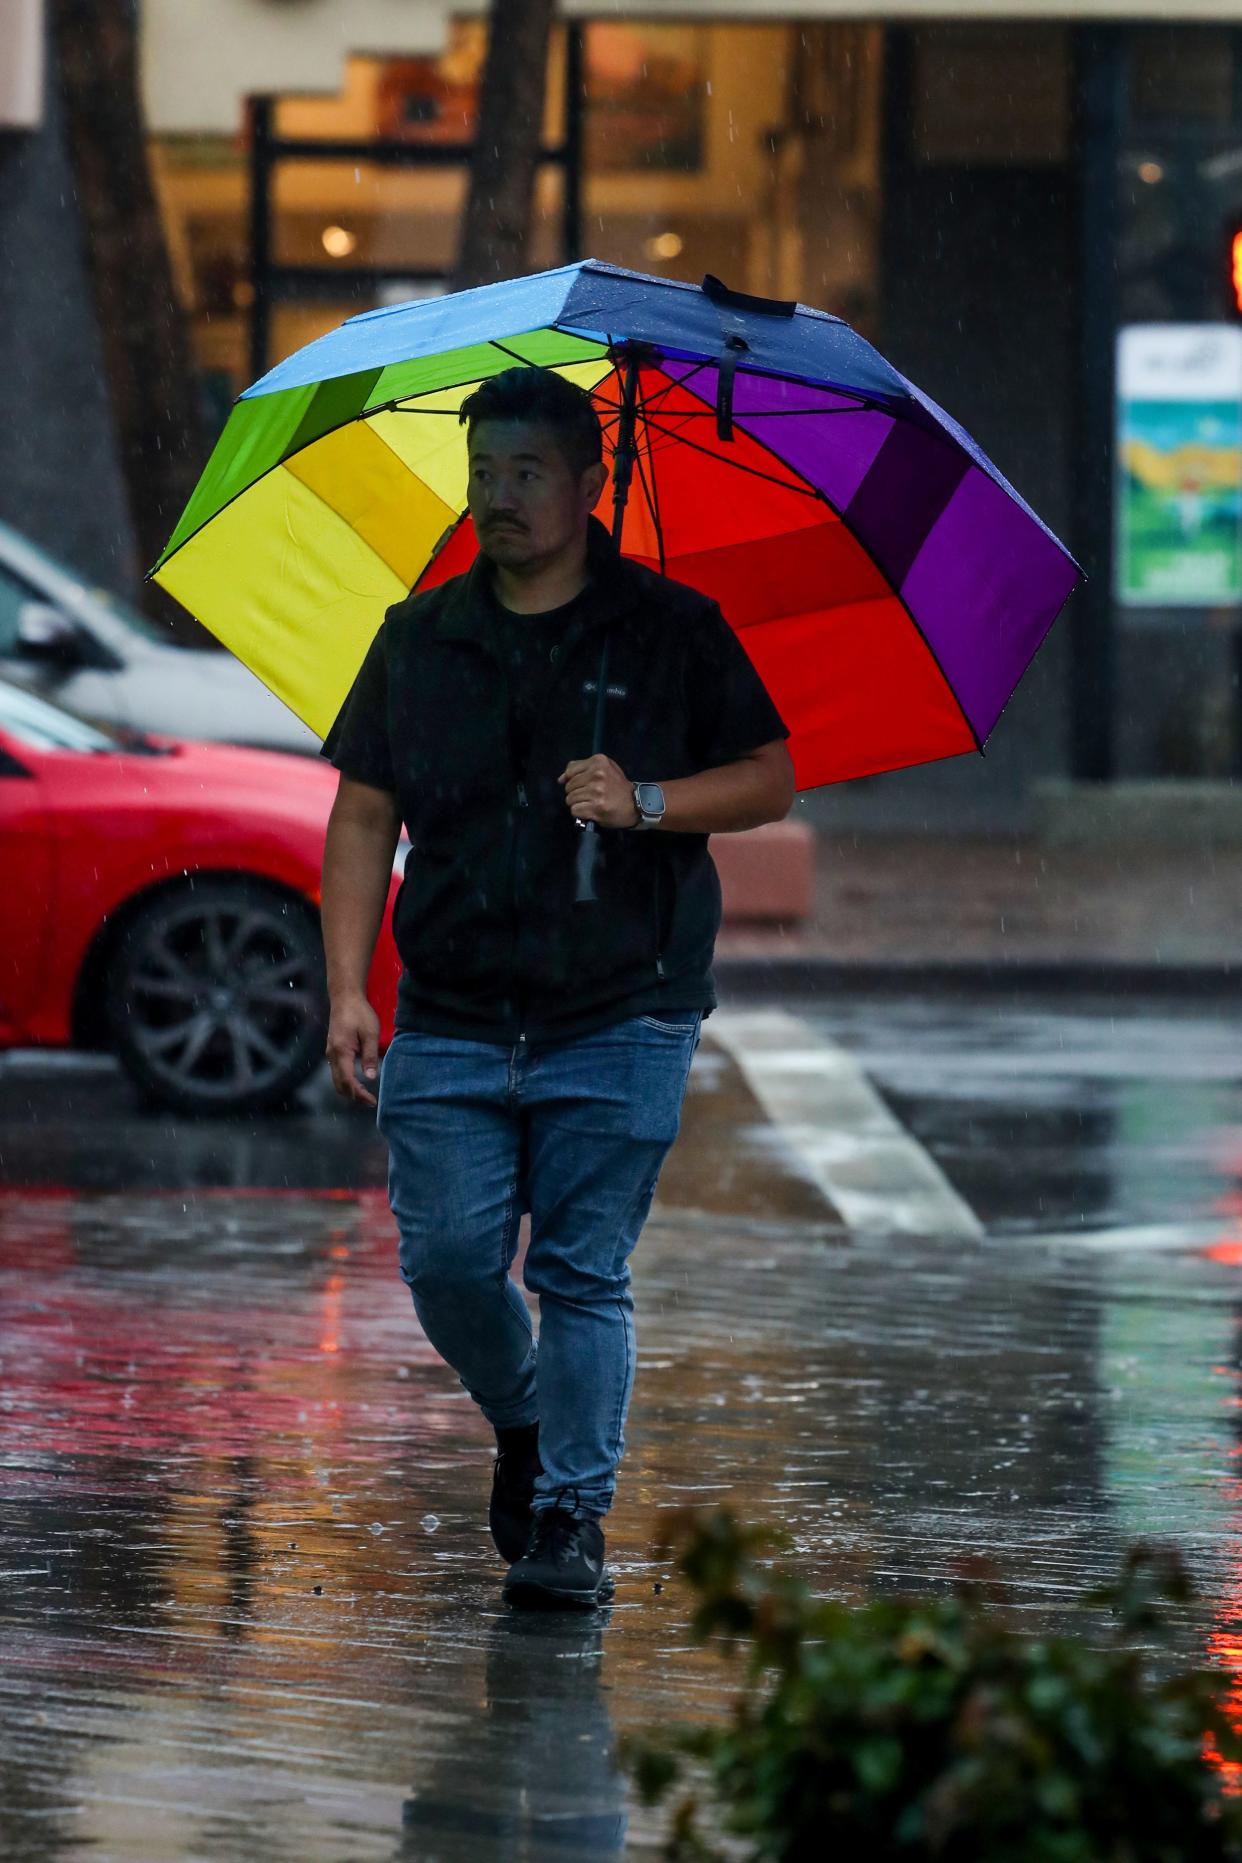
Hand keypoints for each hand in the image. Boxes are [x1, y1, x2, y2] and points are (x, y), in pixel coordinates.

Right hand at [325, 990, 381, 1106]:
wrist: (345, 998)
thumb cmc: (359, 1013)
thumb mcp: (370, 1033)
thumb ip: (370, 1056)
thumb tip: (371, 1078)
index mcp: (341, 1052)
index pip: (349, 1081)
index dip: (360, 1094)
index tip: (372, 1101)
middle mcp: (332, 1055)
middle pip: (339, 1085)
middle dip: (354, 1097)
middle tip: (370, 1102)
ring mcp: (330, 1053)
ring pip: (336, 1080)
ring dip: (349, 1090)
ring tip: (365, 1095)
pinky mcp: (332, 1050)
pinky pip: (337, 1072)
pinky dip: (346, 1081)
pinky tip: (358, 1081)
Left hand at [558, 754, 639, 828]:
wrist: (635, 804)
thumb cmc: (617, 786)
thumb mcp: (604, 769)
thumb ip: (582, 768)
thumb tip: (561, 779)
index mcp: (599, 762)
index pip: (570, 771)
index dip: (571, 780)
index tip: (580, 785)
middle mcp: (597, 774)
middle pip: (569, 786)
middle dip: (575, 793)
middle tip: (588, 796)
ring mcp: (596, 791)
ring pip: (570, 799)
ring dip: (577, 804)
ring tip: (590, 803)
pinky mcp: (596, 807)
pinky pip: (575, 810)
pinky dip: (580, 813)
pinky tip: (590, 811)